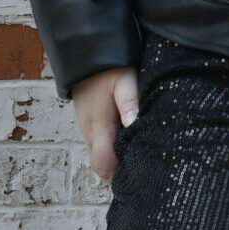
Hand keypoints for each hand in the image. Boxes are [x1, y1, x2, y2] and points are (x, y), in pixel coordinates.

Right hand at [72, 65, 138, 181]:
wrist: (86, 55)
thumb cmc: (109, 68)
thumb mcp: (124, 81)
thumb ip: (129, 103)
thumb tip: (133, 123)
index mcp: (98, 125)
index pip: (103, 162)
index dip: (119, 172)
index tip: (139, 174)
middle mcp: (89, 131)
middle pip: (100, 164)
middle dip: (118, 172)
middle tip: (142, 172)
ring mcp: (86, 128)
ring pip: (98, 155)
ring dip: (114, 161)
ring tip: (138, 160)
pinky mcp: (88, 123)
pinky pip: (97, 145)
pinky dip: (110, 151)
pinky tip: (127, 145)